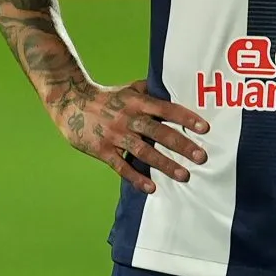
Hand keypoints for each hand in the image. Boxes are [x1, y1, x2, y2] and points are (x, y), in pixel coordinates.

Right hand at [46, 77, 209, 193]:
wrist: (71, 102)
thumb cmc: (107, 96)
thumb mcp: (130, 88)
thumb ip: (151, 91)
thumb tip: (175, 89)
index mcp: (137, 101)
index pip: (166, 109)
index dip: (185, 118)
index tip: (204, 127)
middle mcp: (128, 118)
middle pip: (159, 132)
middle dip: (181, 145)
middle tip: (201, 156)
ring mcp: (115, 135)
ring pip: (144, 152)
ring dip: (165, 164)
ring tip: (184, 175)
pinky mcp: (102, 150)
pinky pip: (121, 166)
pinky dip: (136, 178)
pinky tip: (152, 188)